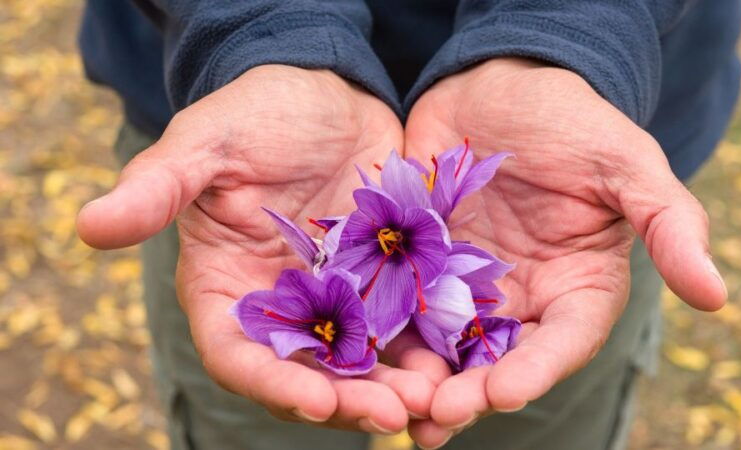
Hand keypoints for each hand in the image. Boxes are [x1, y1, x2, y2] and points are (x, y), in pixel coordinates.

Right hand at [77, 66, 448, 432]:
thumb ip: (158, 188)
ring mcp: (337, 297)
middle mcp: (282, 305)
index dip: (273, 383)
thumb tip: (87, 226)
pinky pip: (406, 323)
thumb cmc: (255, 113)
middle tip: (392, 415)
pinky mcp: (384, 279)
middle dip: (348, 399)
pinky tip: (458, 359)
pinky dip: (428, 346)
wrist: (324, 93)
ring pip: (363, 358)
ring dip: (396, 384)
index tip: (315, 401)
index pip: (241, 353)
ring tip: (436, 399)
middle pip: (309, 370)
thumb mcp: (208, 144)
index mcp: (227, 287)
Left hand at [403, 58, 726, 446]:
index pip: (562, 340)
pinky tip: (356, 359)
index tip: (504, 391)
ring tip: (390, 412)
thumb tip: (717, 295)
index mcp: (575, 286)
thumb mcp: (625, 163)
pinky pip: (396, 303)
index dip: (536, 369)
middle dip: (467, 392)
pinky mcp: (416, 264)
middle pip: (496, 358)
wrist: (499, 85)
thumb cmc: (571, 121)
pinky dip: (380, 334)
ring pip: (442, 345)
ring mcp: (463, 285)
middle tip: (435, 419)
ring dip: (418, 381)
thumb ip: (668, 224)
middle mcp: (519, 298)